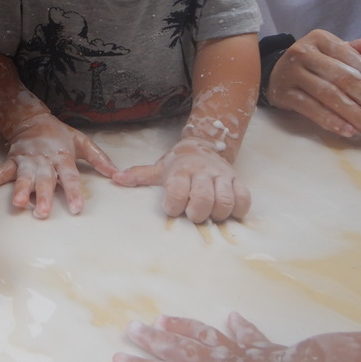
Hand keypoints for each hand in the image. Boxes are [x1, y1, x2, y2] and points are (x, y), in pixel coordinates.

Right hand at [0, 113, 118, 217]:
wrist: (32, 119)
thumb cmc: (60, 135)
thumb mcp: (83, 142)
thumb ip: (100, 159)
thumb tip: (118, 175)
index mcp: (62, 157)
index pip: (70, 177)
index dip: (73, 192)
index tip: (76, 208)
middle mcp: (44, 160)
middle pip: (44, 180)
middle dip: (43, 196)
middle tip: (43, 213)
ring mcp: (26, 160)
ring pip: (23, 177)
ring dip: (20, 190)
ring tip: (18, 204)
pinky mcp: (12, 160)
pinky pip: (1, 171)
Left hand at [112, 137, 250, 222]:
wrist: (202, 146)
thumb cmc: (178, 164)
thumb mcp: (158, 168)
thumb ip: (139, 175)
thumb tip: (115, 179)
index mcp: (181, 170)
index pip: (177, 190)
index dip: (174, 205)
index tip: (172, 209)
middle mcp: (202, 172)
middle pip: (203, 198)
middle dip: (197, 212)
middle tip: (193, 215)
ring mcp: (222, 176)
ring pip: (225, 200)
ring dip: (218, 213)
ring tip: (211, 214)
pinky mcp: (238, 181)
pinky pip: (244, 198)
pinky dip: (239, 209)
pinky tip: (229, 210)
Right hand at [113, 313, 286, 361]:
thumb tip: (188, 360)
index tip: (118, 359)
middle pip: (179, 351)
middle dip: (153, 342)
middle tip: (131, 329)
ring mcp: (240, 354)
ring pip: (204, 337)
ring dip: (183, 328)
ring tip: (162, 318)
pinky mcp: (264, 351)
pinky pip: (249, 337)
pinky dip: (240, 328)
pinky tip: (233, 316)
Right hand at [266, 29, 360, 141]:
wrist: (275, 73)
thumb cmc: (314, 64)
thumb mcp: (334, 53)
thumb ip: (360, 51)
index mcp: (321, 39)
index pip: (355, 62)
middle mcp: (304, 52)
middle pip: (343, 79)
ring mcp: (292, 73)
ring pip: (329, 95)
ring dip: (354, 116)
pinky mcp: (283, 93)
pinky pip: (310, 108)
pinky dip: (330, 121)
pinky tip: (348, 131)